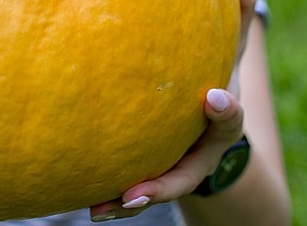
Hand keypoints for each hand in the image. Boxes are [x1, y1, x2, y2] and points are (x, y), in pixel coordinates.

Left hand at [88, 0, 255, 220]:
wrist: (209, 121)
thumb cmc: (213, 72)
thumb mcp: (227, 45)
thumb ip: (232, 10)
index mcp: (221, 119)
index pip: (230, 119)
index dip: (225, 110)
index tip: (212, 97)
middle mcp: (201, 150)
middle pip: (189, 173)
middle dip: (165, 182)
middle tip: (138, 188)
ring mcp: (178, 167)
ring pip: (158, 190)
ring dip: (133, 200)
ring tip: (102, 208)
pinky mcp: (153, 174)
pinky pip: (134, 190)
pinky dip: (115, 199)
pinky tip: (88, 204)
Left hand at [89, 88, 244, 220]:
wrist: (208, 94)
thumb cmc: (218, 100)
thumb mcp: (230, 109)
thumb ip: (227, 109)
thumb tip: (213, 97)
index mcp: (197, 165)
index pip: (178, 182)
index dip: (157, 191)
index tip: (132, 197)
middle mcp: (174, 169)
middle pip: (149, 193)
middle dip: (125, 205)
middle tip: (98, 211)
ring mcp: (157, 162)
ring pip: (132, 183)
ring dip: (111, 197)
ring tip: (88, 207)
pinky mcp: (140, 150)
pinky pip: (121, 163)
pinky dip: (104, 168)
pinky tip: (77, 171)